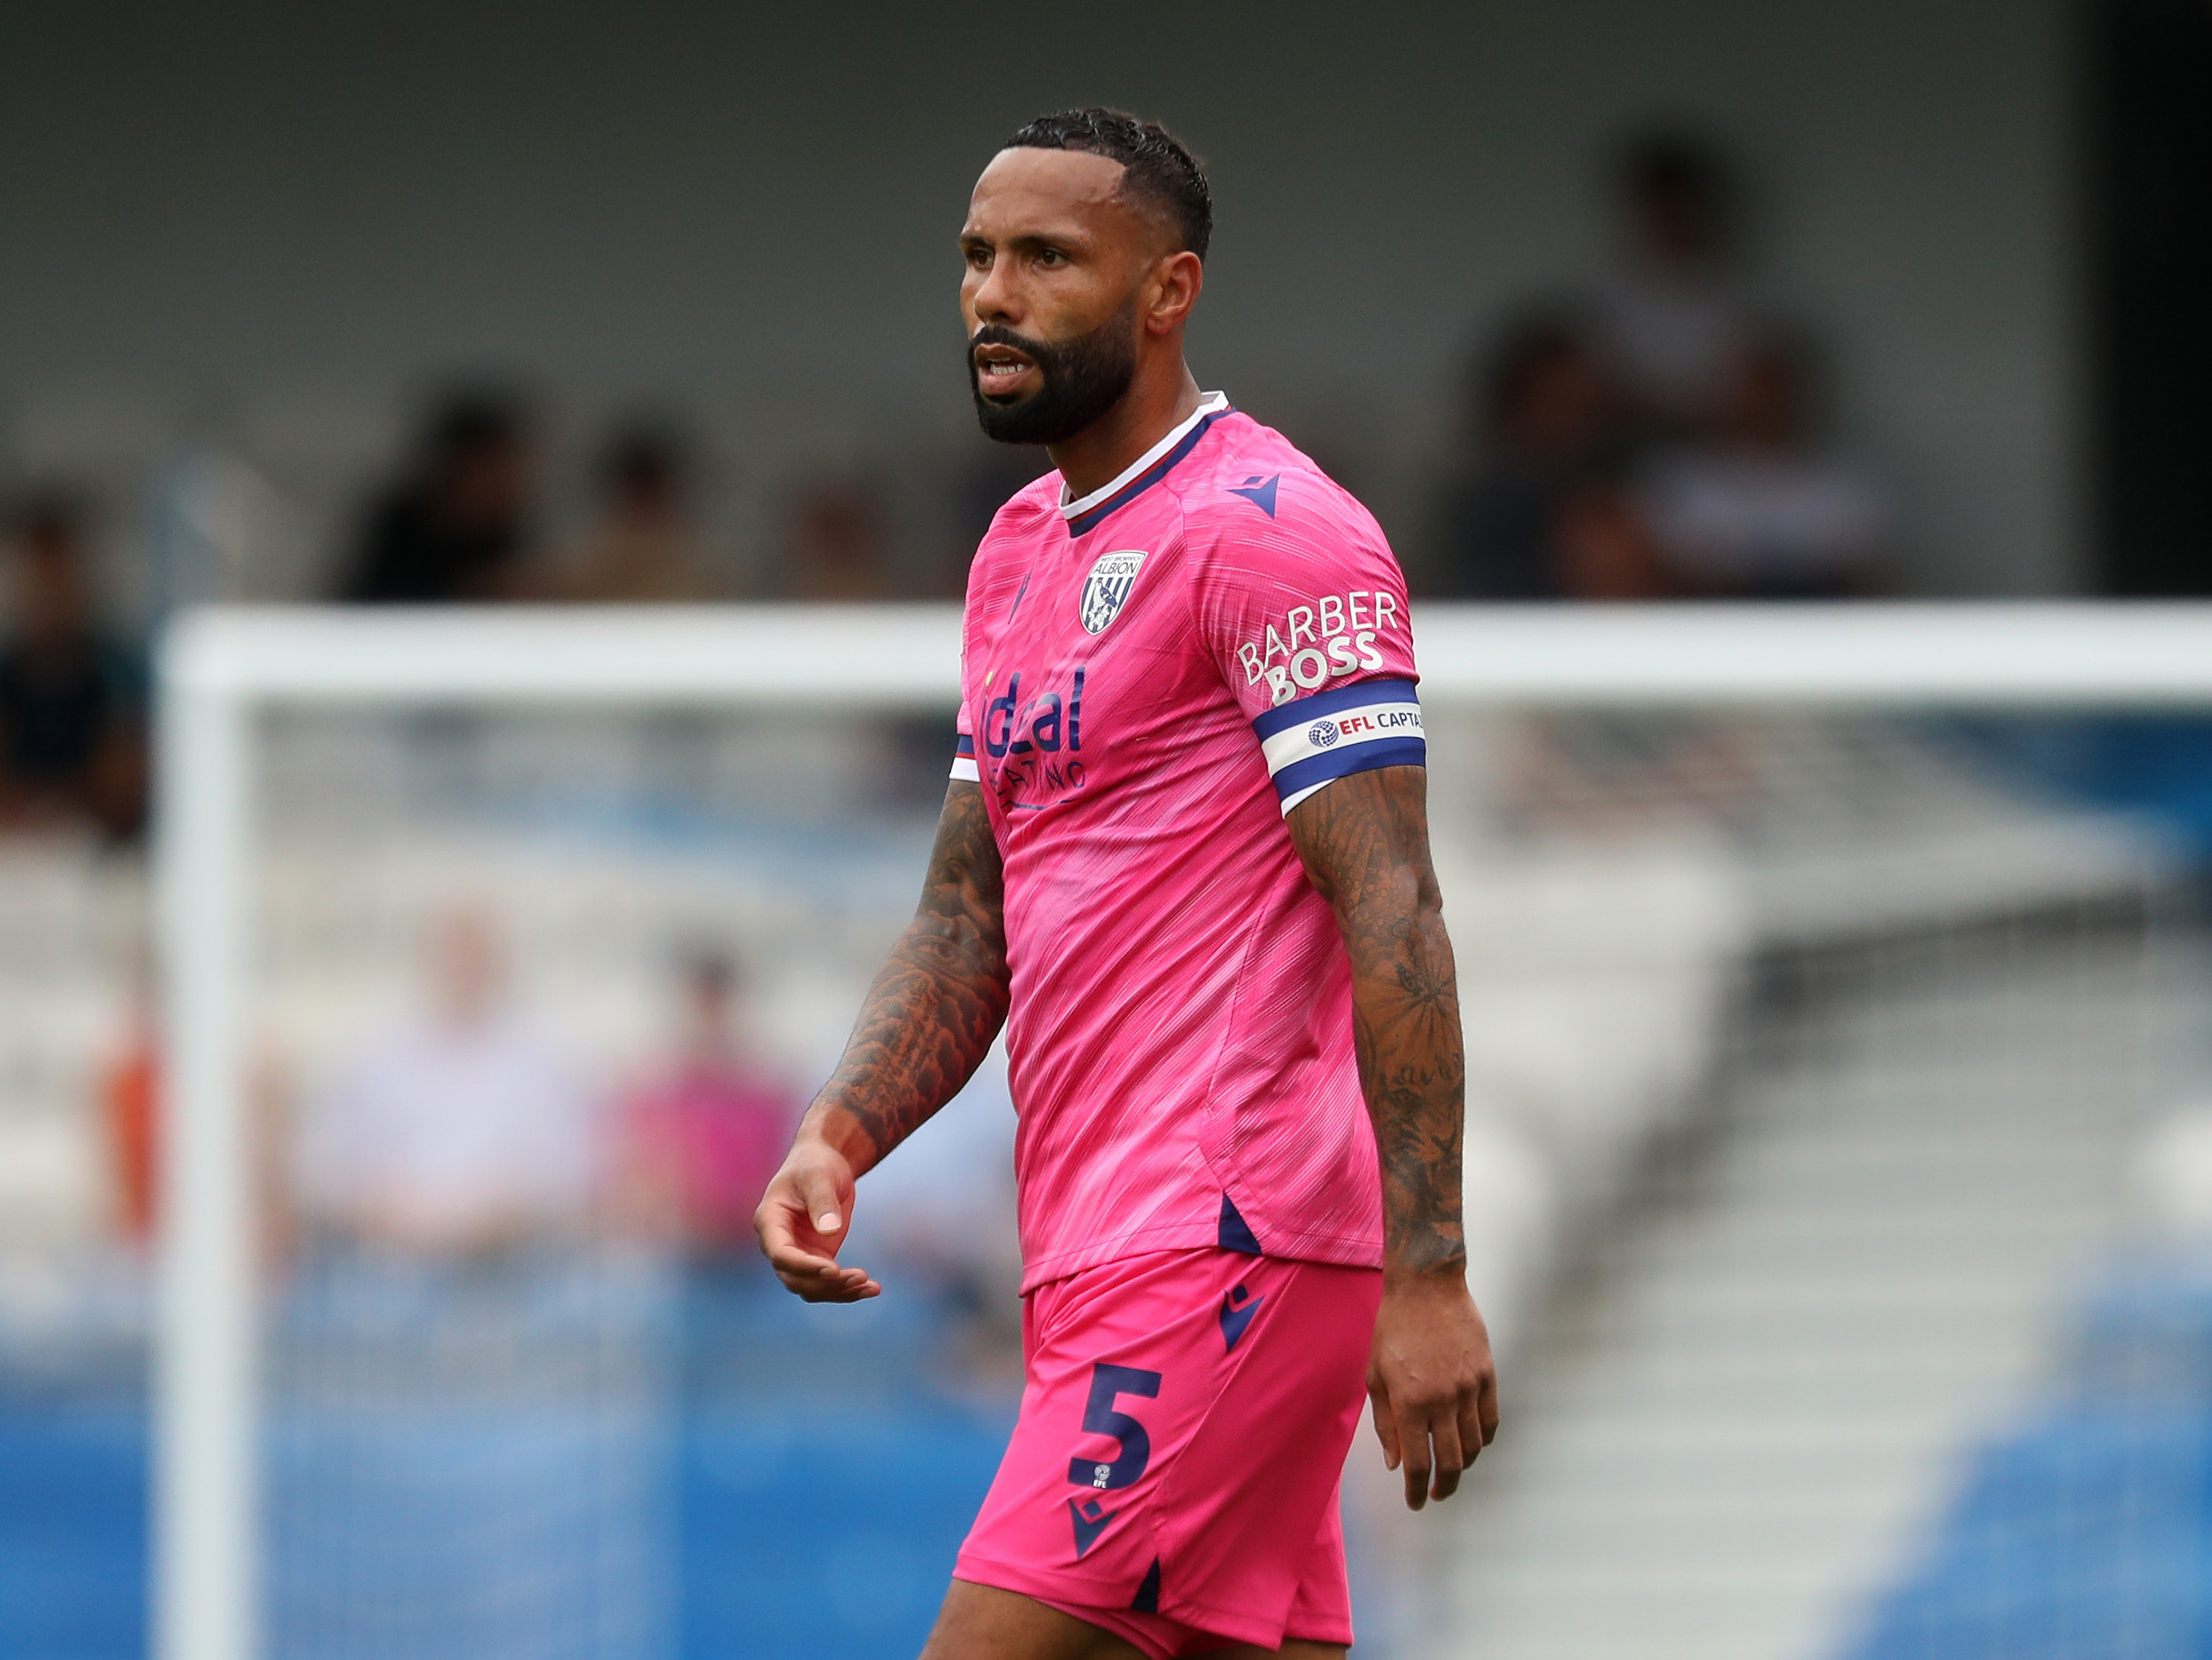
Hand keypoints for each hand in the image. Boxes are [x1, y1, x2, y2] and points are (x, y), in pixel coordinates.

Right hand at [753, 1138, 880, 1301]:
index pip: (780, 1254)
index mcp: (769, 1221)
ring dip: (839, 1291)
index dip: (804, 1266)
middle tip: (860, 1276)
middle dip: (826, 1283)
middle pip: (795, 1278)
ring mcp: (797, 1253)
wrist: (824, 1162)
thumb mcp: (819, 1176)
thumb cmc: (816, 1164)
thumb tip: (829, 1231)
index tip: (833, 1269)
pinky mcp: (815, 1258)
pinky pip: (827, 1282)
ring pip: (811, 1287)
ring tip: (871, 1286)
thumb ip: (822, 1201)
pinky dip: (848, 1288)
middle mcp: (778, 1243)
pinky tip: (873, 1288)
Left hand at [1367, 1267, 1497, 1508]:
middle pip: (1450, 1463)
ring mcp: (1469, 1388)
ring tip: (1450, 1470)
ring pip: (1473, 1446)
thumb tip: (1395, 1463)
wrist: (1426, 1287)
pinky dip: (1482, 1440)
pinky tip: (1470, 1444)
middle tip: (1435, 1495)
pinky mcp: (1487, 1375)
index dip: (1416, 1490)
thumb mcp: (1375, 1376)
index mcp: (1410, 1402)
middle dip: (1442, 1487)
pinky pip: (1490, 1421)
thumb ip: (1385, 1423)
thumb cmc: (1393, 1330)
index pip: (1417, 1463)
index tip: (1415, 1502)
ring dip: (1462, 1466)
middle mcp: (1443, 1400)